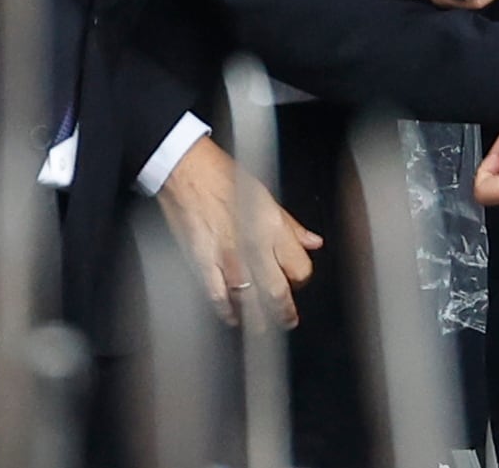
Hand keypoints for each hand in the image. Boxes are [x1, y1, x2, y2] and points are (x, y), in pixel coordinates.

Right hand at [155, 137, 322, 328]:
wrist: (185, 171)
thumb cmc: (222, 176)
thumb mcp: (265, 195)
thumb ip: (291, 225)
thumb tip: (312, 242)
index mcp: (272, 228)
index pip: (299, 268)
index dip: (300, 277)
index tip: (296, 280)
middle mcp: (253, 247)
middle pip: (278, 294)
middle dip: (285, 312)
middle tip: (287, 320)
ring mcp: (228, 260)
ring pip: (250, 302)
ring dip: (259, 319)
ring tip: (263, 328)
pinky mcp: (203, 264)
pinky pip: (219, 298)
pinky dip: (228, 311)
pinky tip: (233, 316)